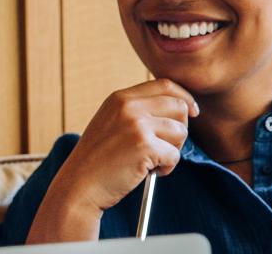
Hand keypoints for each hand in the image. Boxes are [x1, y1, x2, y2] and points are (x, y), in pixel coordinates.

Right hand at [27, 79, 197, 242]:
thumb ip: (136, 112)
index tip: (192, 112)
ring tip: (153, 162)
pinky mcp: (144, 145)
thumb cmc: (97, 162)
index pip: (165, 85)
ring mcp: (136, 124)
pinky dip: (167, 168)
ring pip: (181, 131)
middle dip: (180, 129)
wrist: (79, 186)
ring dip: (173, 151)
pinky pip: (175, 155)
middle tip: (165, 147)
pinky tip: (149, 172)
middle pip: (179, 105)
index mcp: (120, 97)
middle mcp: (128, 105)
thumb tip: (179, 107)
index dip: (184, 97)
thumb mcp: (111, 123)